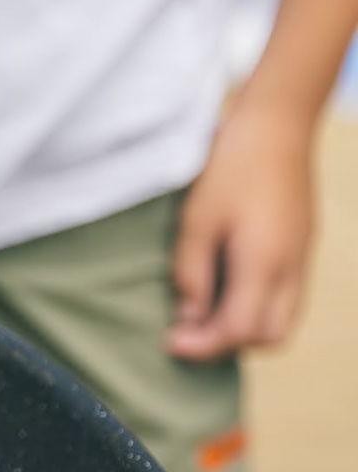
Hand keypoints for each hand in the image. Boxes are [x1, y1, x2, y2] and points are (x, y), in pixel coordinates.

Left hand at [168, 100, 315, 358]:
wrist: (277, 126)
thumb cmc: (231, 167)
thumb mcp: (196, 221)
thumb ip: (192, 273)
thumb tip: (189, 317)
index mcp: (264, 262)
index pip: (240, 331)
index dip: (202, 346)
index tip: (169, 341)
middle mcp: (291, 267)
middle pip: (270, 337)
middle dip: (227, 344)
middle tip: (186, 331)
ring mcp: (301, 258)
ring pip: (283, 321)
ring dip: (244, 329)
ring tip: (202, 314)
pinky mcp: (301, 248)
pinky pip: (286, 299)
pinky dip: (257, 309)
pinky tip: (224, 294)